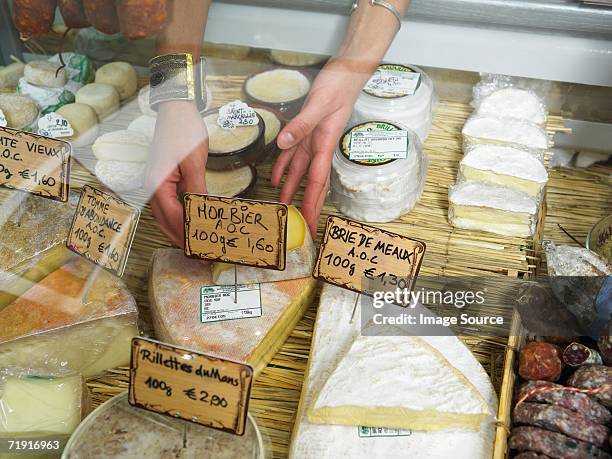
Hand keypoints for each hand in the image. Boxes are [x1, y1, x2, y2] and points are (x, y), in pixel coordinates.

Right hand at [147, 100, 207, 246]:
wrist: (176, 109)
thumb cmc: (184, 131)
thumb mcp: (193, 162)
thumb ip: (196, 190)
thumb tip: (201, 214)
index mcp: (157, 184)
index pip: (173, 218)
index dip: (187, 235)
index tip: (200, 249)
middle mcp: (153, 187)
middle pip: (166, 221)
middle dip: (181, 239)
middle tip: (199, 255)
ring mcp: (157, 183)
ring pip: (167, 215)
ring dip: (180, 230)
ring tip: (196, 244)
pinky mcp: (165, 179)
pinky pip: (172, 204)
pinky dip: (182, 216)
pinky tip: (193, 222)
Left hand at [271, 59, 366, 235]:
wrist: (346, 72)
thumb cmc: (338, 86)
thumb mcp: (319, 104)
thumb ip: (302, 124)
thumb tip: (284, 144)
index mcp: (324, 145)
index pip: (318, 181)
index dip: (313, 202)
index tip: (310, 221)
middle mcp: (319, 147)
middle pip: (313, 183)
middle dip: (308, 204)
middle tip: (304, 226)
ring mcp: (312, 140)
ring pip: (300, 171)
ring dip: (292, 189)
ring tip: (283, 208)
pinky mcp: (306, 131)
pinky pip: (293, 153)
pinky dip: (283, 165)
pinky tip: (275, 178)